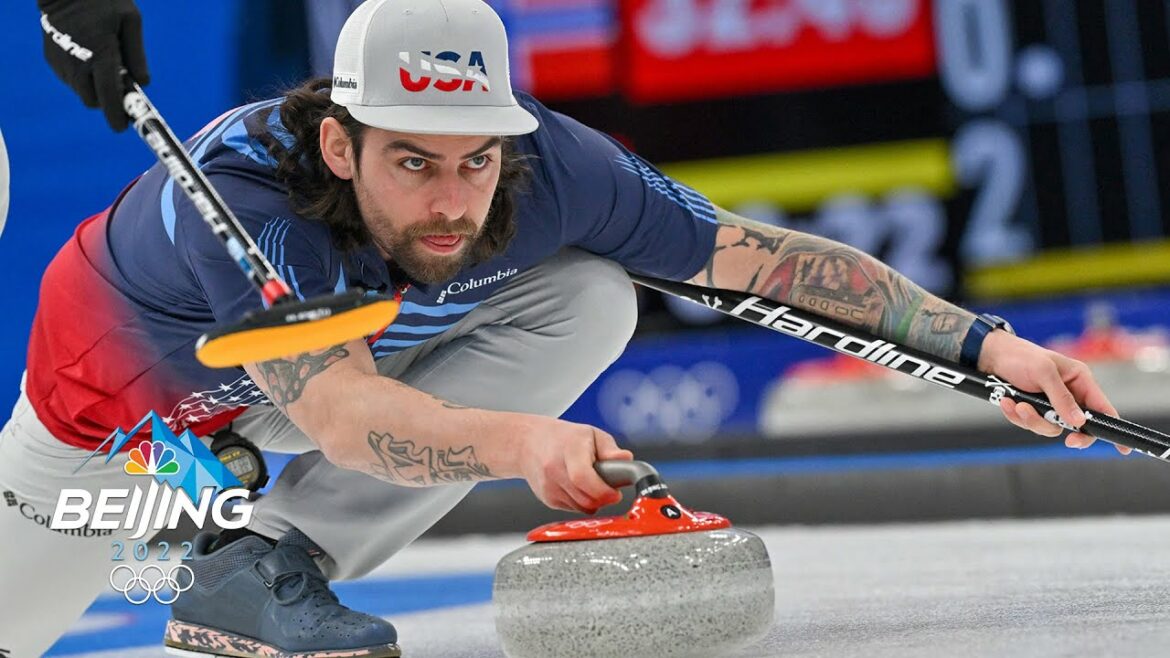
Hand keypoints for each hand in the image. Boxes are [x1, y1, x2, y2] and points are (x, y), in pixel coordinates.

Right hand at [38, 0, 148, 130]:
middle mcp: (78, 64)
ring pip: (81, 91)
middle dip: (106, 99)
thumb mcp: (130, 22)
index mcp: (101, 55)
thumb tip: (143, 84)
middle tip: (118, 84)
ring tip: (100, 60)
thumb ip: (137, 55)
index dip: (116, 116)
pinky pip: (70, 80)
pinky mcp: (51, 60)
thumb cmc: (105, 2)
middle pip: (93, 101)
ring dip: (93, 86)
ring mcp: (61, 63)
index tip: (123, 126)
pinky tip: (86, 55)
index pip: (109, 97)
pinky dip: (81, 76)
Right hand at [513, 416, 633, 513]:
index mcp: (569, 449)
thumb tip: (626, 459)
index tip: (614, 492)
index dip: (603, 491)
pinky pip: (573, 509)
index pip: (583, 478)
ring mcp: (549, 486)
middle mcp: (554, 468)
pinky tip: (577, 486)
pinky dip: (581, 501)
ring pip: (582, 507)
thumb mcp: (591, 434)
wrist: (529, 443)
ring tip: (591, 482)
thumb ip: (610, 450)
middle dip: (603, 497)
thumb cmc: (564, 438)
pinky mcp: (547, 499)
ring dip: (593, 500)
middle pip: (586, 499)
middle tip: (608, 486)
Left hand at [978, 330, 1128, 453]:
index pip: (1103, 409)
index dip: (1111, 428)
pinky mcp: (1033, 410)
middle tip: (1055, 432)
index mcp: (1081, 381)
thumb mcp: (1044, 373)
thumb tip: (1079, 422)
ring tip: (1015, 403)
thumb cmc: (1021, 357)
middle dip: (1059, 428)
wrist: (991, 356)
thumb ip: (1061, 398)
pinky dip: (1017, 416)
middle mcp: (1069, 395)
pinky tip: (1007, 402)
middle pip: (1076, 426)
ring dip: (1031, 419)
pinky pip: (1030, 424)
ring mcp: (1051, 405)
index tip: (1121, 450)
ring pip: (1050, 427)